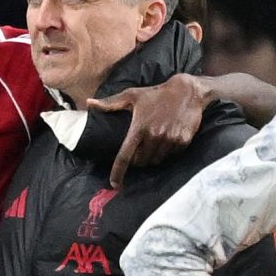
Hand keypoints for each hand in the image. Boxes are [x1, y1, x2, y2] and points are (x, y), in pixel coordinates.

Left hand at [87, 74, 208, 188]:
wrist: (187, 91)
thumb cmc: (155, 94)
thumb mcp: (131, 96)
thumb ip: (109, 103)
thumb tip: (88, 103)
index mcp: (139, 128)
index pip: (125, 156)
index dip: (118, 172)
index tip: (114, 184)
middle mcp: (154, 136)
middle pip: (141, 161)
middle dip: (137, 160)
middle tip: (138, 149)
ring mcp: (170, 140)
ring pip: (156, 160)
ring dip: (151, 157)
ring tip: (152, 144)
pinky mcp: (183, 141)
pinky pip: (171, 155)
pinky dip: (166, 152)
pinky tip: (166, 140)